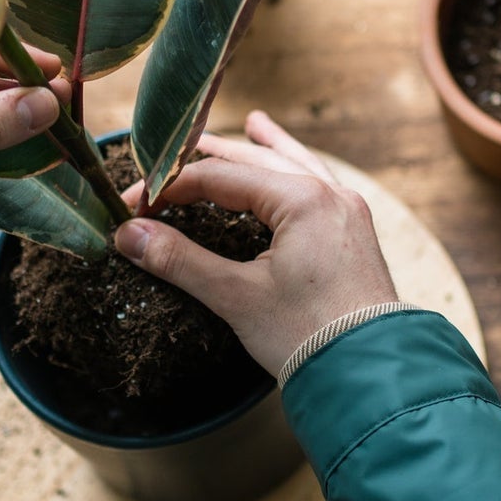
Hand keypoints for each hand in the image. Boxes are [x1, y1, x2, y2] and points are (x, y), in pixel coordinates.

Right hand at [114, 111, 399, 374]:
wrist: (372, 376)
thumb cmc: (308, 336)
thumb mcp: (236, 297)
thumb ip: (181, 260)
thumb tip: (128, 235)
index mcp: (301, 200)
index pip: (218, 177)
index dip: (169, 188)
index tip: (134, 207)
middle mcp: (329, 194)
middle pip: (257, 161)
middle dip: (212, 159)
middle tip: (172, 153)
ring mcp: (346, 212)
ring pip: (296, 166)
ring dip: (266, 150)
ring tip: (253, 124)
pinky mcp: (354, 234)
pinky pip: (320, 186)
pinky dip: (299, 172)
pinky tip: (296, 169)